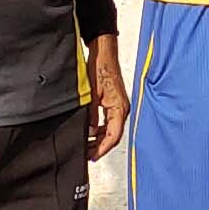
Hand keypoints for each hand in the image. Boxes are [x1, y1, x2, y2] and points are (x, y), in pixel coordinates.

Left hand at [85, 34, 128, 160]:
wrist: (103, 53)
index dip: (102, 148)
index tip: (92, 156)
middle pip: (113, 135)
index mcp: (120, 108)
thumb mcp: (91, 95)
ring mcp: (118, 106)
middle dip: (100, 146)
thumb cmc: (100, 68)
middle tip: (86, 154)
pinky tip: (89, 131)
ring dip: (99, 138)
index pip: (113, 136)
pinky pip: (108, 121)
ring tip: (86, 145)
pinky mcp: (113, 102)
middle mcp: (122, 109)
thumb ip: (90, 115)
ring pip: (110, 129)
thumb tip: (88, 131)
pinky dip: (99, 128)